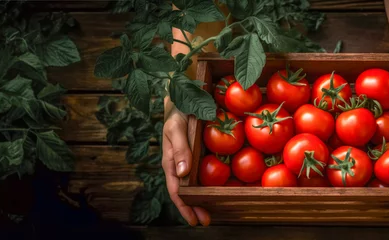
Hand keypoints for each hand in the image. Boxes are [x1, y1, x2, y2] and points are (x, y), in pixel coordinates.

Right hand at [162, 102, 210, 225]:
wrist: (183, 97)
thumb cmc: (178, 112)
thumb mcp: (176, 128)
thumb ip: (180, 148)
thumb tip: (183, 173)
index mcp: (171, 162)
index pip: (176, 190)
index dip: (184, 207)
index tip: (194, 221)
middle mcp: (179, 165)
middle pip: (186, 192)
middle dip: (194, 208)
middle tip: (206, 221)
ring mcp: (189, 161)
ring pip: (195, 185)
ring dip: (202, 200)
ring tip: (212, 213)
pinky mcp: (198, 155)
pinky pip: (203, 173)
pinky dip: (208, 185)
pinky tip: (217, 192)